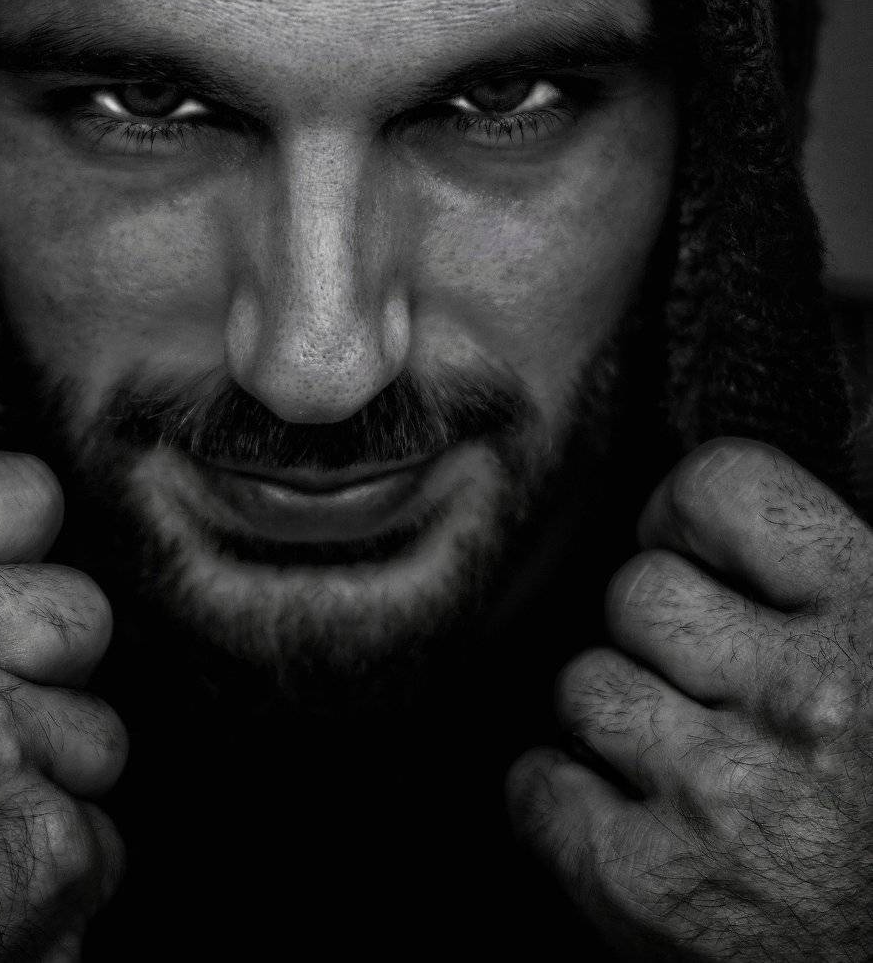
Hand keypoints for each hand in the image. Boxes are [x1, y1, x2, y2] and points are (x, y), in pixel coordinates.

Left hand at [506, 437, 872, 960]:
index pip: (720, 487)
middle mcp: (804, 699)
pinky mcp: (654, 886)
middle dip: (653, 633)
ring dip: (615, 716)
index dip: (686, 515)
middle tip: (695, 681)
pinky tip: (621, 815)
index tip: (691, 550)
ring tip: (674, 756)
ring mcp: (723, 793)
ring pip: (584, 683)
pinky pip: (539, 787)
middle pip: (636, 589)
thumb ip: (834, 583)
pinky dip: (564, 800)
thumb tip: (727, 518)